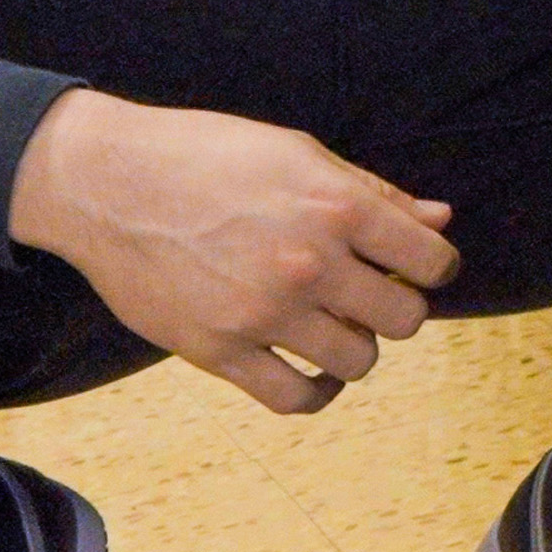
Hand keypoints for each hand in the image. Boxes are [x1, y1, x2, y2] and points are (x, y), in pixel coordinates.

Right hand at [3, 90, 456, 416]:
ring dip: (357, 346)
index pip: (431, 261)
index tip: (420, 268)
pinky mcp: (216, 351)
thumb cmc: (210, 157)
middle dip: (398, 307)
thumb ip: (377, 194)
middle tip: (372, 295)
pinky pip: (294, 397)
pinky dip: (318, 391)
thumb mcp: (304, 154)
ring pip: (359, 361)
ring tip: (336, 325)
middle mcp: (309, 264)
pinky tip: (315, 370)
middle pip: (404, 318)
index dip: (436, 267)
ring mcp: (262, 313)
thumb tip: (441, 220)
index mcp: (339, 209)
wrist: (109, 184)